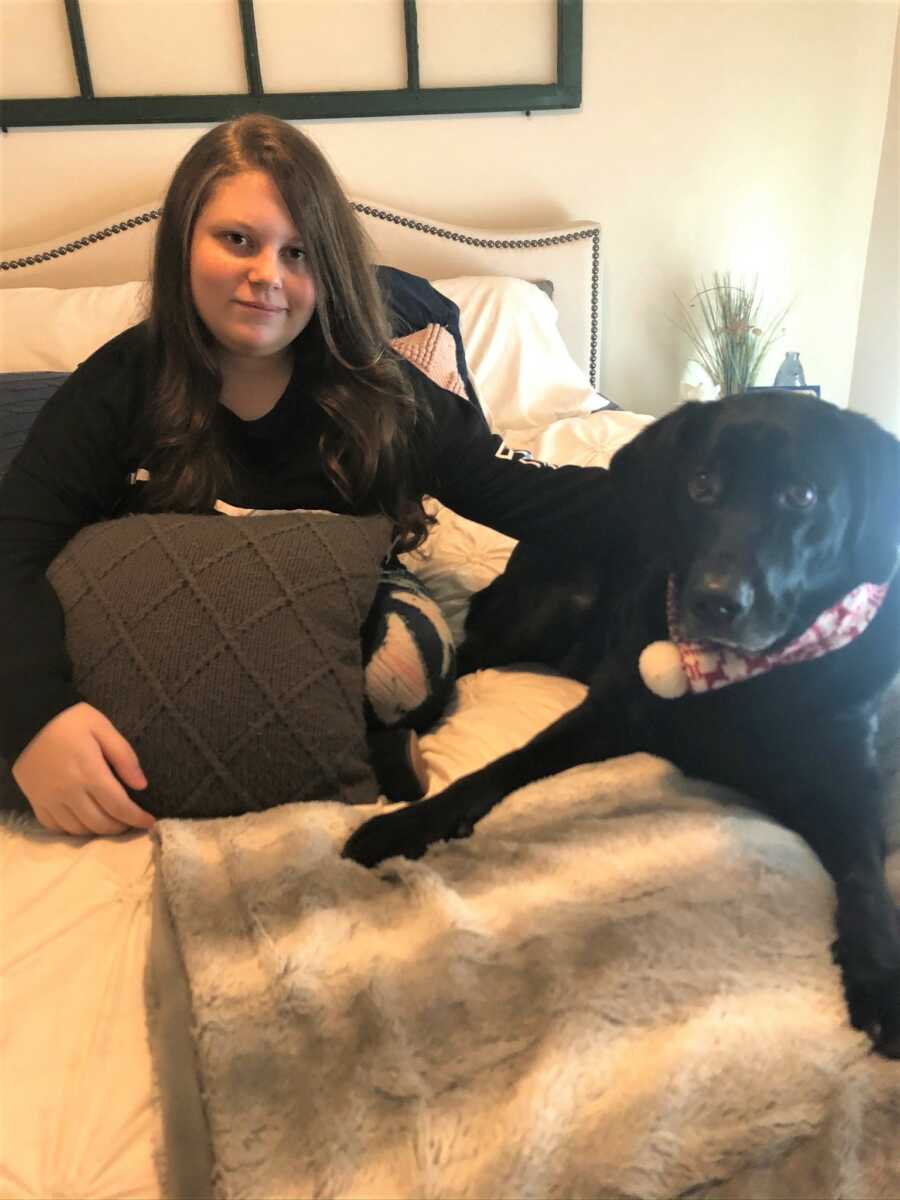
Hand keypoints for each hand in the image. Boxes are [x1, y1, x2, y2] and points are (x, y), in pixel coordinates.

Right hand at [12, 702, 154, 836]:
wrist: (28, 718)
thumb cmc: (70, 720)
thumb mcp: (103, 728)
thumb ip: (124, 757)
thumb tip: (142, 785)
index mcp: (89, 773)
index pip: (118, 806)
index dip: (136, 818)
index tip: (150, 822)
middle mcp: (69, 791)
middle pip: (99, 823)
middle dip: (120, 827)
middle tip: (131, 822)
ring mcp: (49, 799)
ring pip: (78, 830)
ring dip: (98, 831)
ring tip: (111, 823)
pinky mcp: (35, 801)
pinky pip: (55, 827)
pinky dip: (73, 830)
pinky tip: (84, 822)